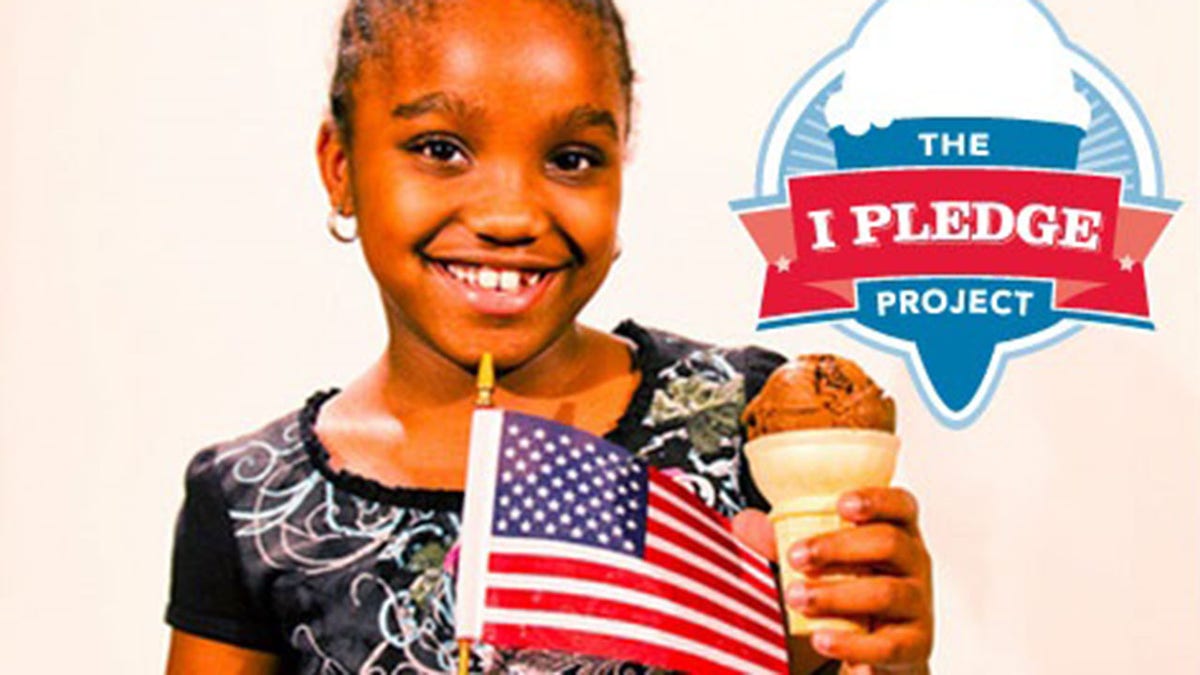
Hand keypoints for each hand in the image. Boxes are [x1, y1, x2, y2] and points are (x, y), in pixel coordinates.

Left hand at [732, 488, 932, 673]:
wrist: (877, 650)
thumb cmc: (852, 590)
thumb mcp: (824, 561)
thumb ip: (784, 539)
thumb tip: (744, 523)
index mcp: (897, 532)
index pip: (901, 505)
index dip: (876, 499)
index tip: (841, 503)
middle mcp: (914, 563)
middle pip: (889, 543)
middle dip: (838, 547)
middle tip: (796, 556)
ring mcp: (918, 604)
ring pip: (886, 592)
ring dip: (836, 594)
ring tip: (797, 597)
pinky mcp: (914, 644)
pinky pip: (888, 645)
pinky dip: (852, 644)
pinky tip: (822, 639)